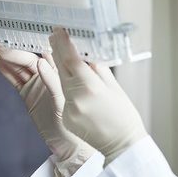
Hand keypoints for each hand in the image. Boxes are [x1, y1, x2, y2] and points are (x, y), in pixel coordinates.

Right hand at [0, 41, 94, 176]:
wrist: (70, 144)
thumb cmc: (76, 121)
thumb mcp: (64, 100)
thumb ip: (52, 81)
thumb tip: (42, 61)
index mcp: (62, 72)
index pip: (46, 53)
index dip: (33, 43)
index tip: (22, 34)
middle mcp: (49, 75)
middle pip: (29, 59)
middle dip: (15, 51)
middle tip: (0, 45)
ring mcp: (38, 85)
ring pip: (20, 68)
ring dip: (8, 58)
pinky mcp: (29, 95)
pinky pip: (16, 81)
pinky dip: (7, 72)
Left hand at [48, 27, 146, 163]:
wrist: (122, 144)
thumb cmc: (124, 115)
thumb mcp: (115, 87)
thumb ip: (98, 69)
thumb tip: (86, 54)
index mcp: (91, 87)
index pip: (71, 60)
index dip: (63, 44)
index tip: (58, 31)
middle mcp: (77, 98)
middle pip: (62, 69)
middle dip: (57, 52)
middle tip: (53, 37)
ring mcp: (70, 110)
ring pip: (62, 84)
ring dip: (59, 69)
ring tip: (56, 54)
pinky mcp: (67, 119)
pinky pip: (65, 99)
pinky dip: (68, 90)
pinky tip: (71, 83)